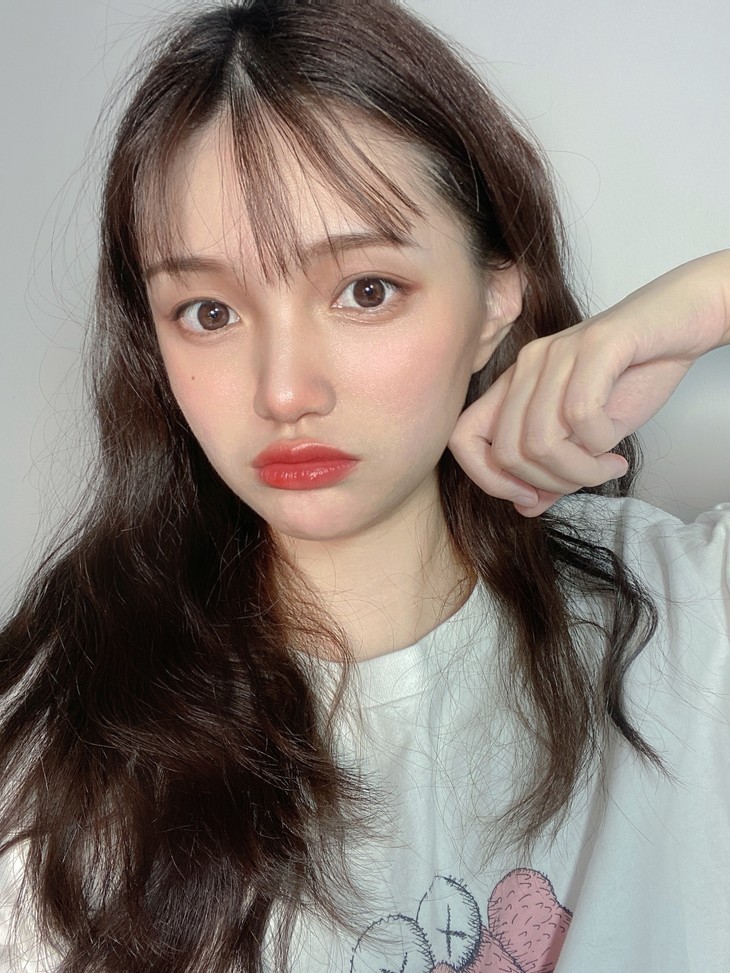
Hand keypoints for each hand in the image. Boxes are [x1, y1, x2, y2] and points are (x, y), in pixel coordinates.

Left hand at [449, 251, 729, 516]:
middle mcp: (527, 365)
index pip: (463, 439)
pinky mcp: (595, 344)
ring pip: (540, 441)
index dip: (489, 479)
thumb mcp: (588, 436)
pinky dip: (600, 445)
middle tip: (586, 478)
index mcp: (515, 384)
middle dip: (548, 482)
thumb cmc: (633, 375)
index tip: (531, 496)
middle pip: (505, 452)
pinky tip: (616, 447)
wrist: (681, 323)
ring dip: (579, 471)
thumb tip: (525, 507)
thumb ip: (553, 469)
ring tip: (607, 466)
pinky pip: (580, 416)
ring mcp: (557, 352)